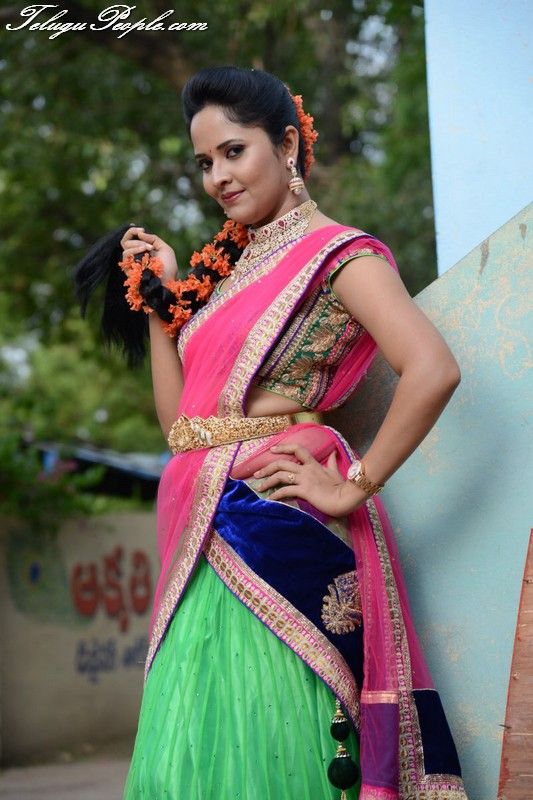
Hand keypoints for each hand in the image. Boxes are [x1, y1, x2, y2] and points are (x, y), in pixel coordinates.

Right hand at [120, 225, 177, 282]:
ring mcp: (131, 262)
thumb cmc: (168, 268)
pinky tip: (144, 251)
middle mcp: (135, 256)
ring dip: (137, 244)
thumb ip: (153, 238)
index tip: (141, 229)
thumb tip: (140, 233)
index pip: (131, 239)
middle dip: (136, 237)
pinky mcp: (128, 268)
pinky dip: (135, 250)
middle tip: (148, 242)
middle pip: (125, 241)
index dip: (132, 232)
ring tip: (148, 248)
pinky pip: (126, 254)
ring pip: (125, 246)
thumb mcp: (164, 248)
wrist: (167, 282)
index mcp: (143, 251)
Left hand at [253, 442, 369, 517]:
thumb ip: (332, 462)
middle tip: (256, 474)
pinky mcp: (304, 491)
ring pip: (281, 475)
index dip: (284, 447)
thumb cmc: (342, 487)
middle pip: (282, 463)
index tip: (272, 449)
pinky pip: (286, 491)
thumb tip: (333, 453)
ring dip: (267, 480)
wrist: (347, 498)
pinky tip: (269, 499)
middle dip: (267, 468)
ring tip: (259, 487)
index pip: (297, 449)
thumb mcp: (336, 472)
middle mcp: (306, 469)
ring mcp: (305, 479)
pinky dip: (275, 495)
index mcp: (313, 464)